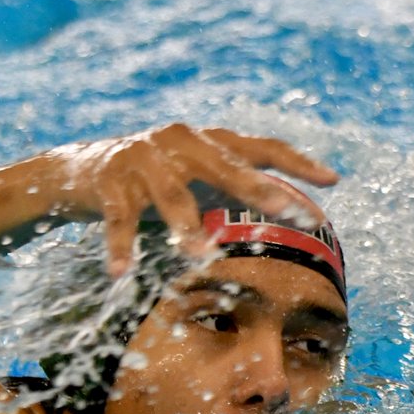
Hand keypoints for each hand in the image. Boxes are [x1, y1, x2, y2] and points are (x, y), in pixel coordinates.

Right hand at [50, 123, 338, 274]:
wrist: (80, 169)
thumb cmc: (157, 180)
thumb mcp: (200, 178)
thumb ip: (239, 190)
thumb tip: (297, 215)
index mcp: (211, 140)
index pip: (262, 147)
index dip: (298, 163)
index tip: (332, 181)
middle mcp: (182, 141)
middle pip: (227, 166)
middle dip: (259, 190)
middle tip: (286, 213)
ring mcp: (145, 158)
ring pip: (172, 195)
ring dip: (186, 226)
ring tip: (199, 254)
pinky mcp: (110, 179)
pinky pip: (119, 218)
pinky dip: (120, 246)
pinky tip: (121, 273)